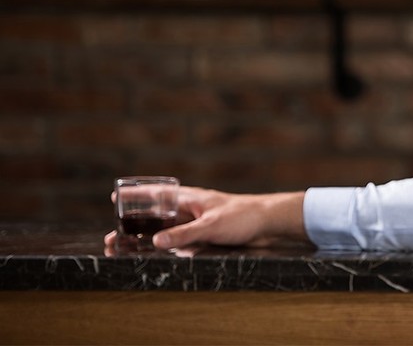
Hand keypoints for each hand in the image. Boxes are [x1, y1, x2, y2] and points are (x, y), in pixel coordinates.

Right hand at [104, 186, 307, 251]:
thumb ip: (184, 234)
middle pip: (154, 217)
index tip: (115, 197)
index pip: (157, 195)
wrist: (267, 223)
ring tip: (119, 248)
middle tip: (110, 239)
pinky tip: (148, 254)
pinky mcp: (202, 237)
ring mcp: (194, 223)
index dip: (136, 196)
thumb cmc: (242, 217)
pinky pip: (175, 241)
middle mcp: (188, 210)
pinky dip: (160, 247)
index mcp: (189, 199)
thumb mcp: (211, 225)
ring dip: (142, 239)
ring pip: (162, 230)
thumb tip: (155, 241)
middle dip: (131, 226)